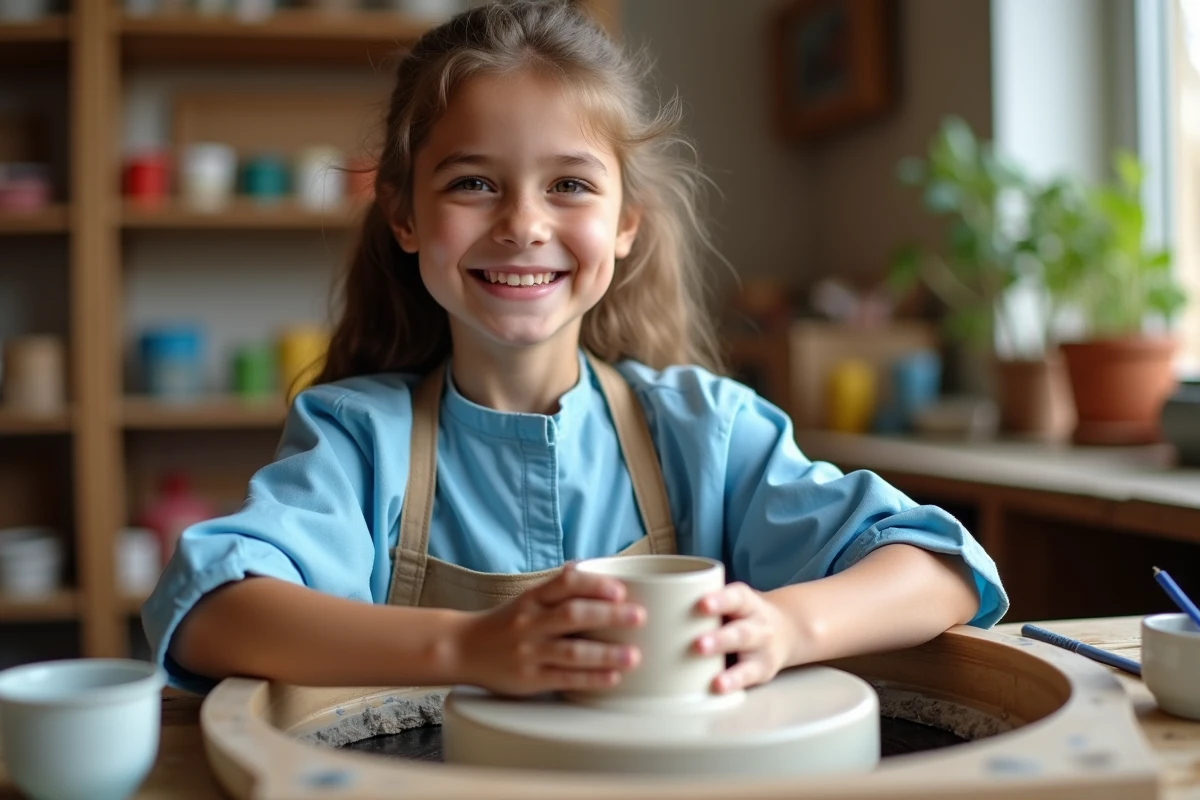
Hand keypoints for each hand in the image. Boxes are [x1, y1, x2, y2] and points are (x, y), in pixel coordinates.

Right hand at [451, 563, 644, 695]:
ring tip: (633, 656)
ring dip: (605, 653)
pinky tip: (612, 677)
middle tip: (639, 617)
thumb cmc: (503, 623)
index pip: (565, 584)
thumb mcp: (527, 598)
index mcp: (532, 598)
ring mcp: (529, 652)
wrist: (461, 649)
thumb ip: (557, 586)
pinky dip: (590, 678)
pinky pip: (564, 678)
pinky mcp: (529, 679)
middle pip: (572, 615)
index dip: (594, 585)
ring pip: (571, 651)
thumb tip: (586, 565)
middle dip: (608, 616)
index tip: (620, 589)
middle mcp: (530, 622)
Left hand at [694, 582, 794, 693]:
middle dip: (719, 638)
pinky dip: (732, 681)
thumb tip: (646, 610)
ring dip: (724, 658)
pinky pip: (748, 676)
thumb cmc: (739, 615)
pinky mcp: (762, 670)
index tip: (700, 605)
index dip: (719, 600)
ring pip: (745, 651)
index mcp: (744, 601)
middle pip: (740, 630)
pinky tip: (717, 687)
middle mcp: (757, 623)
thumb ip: (698, 604)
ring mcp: (762, 647)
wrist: (786, 630)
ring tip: (707, 667)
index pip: (734, 597)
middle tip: (697, 644)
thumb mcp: (728, 602)